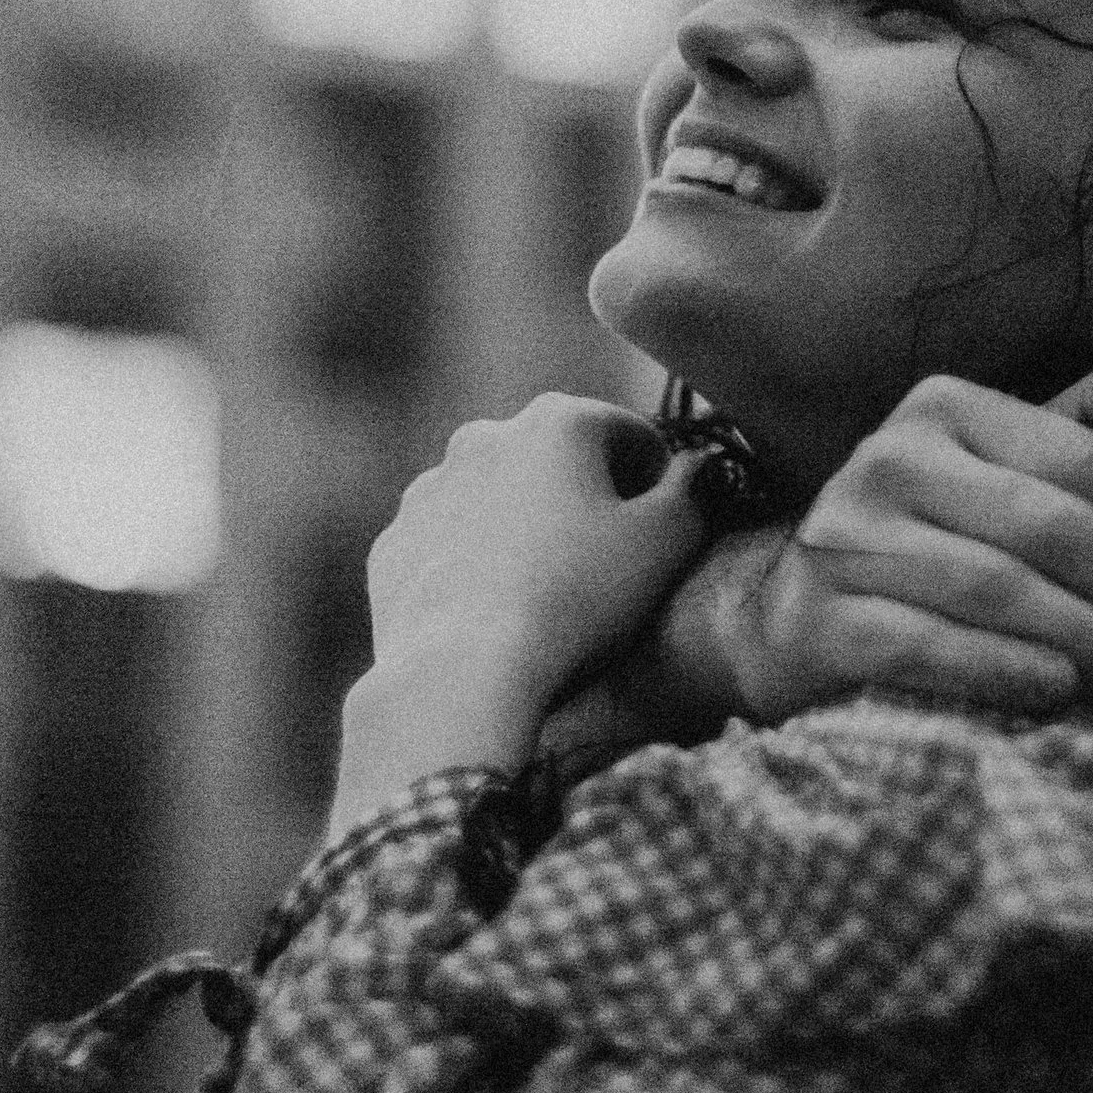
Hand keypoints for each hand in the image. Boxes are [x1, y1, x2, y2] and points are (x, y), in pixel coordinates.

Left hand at [331, 402, 709, 829]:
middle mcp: (484, 437)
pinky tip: (496, 614)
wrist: (459, 670)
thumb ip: (694, 494)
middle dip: (586, 497)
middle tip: (609, 564)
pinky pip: (450, 546)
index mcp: (559, 422)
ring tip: (549, 594)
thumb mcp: (666, 545)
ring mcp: (428, 490)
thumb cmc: (576, 599)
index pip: (630, 434)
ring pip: (497, 499)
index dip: (657, 480)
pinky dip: (475, 565)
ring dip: (526, 528)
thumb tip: (699, 469)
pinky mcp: (393, 545)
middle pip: (557, 459)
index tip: (664, 527)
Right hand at [722, 368, 1092, 728]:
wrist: (795, 617)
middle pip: (1050, 527)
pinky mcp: (818, 620)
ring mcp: (845, 540)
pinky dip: (1002, 670)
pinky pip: (926, 646)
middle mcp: (889, 458)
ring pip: (998, 589)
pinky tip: (1063, 694)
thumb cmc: (933, 541)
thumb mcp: (1009, 470)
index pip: (1083, 461)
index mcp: (947, 408)